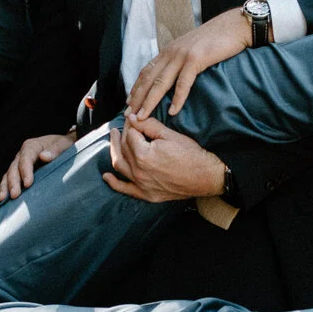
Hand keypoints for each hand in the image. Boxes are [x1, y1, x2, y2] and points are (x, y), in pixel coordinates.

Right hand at [0, 133, 74, 200]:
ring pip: (8, 175)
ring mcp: (18, 164)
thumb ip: (55, 150)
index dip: (25, 171)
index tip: (28, 184)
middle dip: (13, 183)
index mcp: (32, 146)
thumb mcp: (64, 144)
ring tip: (2, 199)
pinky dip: (0, 188)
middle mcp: (22, 155)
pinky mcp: (18, 173)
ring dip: (4, 187)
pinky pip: (7, 181)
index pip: (26, 158)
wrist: (62, 146)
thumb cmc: (64, 146)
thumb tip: (44, 156)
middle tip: (15, 195)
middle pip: (14, 168)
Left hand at [104, 115, 226, 203]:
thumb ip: (149, 125)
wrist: (206, 177)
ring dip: (114, 150)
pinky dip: (114, 183)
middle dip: (123, 134)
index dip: (132, 124)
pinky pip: (125, 189)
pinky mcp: (146, 194)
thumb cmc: (191, 154)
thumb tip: (133, 118)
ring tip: (114, 139)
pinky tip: (106, 176)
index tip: (134, 118)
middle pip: (124, 148)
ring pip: (120, 165)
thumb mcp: (170, 135)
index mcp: (143, 154)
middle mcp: (139, 171)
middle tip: (124, 125)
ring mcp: (141, 184)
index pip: (131, 134)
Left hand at [128, 6, 251, 121]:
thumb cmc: (216, 40)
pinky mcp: (196, 59)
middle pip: (149, 79)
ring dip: (150, 101)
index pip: (146, 71)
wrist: (234, 26)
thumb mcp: (192, 48)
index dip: (136, 88)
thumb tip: (175, 76)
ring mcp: (182, 55)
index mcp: (169, 50)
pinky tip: (173, 111)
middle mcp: (171, 52)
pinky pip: (183, 82)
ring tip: (142, 116)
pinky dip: (177, 98)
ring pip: (161, 82)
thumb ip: (181, 60)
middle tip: (129, 115)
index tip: (129, 103)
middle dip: (137, 98)